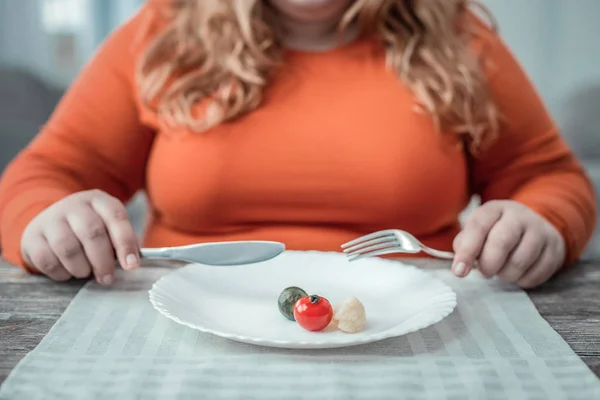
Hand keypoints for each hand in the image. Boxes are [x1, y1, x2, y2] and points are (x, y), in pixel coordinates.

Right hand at [20, 190, 139, 283]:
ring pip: (68, 248)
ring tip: (85, 273)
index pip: (116, 217)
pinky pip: (48, 260)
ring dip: (81, 268)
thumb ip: (122, 242)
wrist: (50, 223)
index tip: (132, 265)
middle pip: (92, 233)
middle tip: (107, 277)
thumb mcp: (108, 228)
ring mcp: (50, 219)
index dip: (125, 243)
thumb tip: (132, 261)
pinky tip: (68, 272)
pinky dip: (62, 273)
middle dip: (103, 261)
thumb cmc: (88, 230)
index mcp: (98, 200)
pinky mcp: (32, 236)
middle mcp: (74, 205)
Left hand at [452, 200, 565, 287]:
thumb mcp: (479, 230)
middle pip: (501, 243)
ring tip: (502, 271)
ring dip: (506, 275)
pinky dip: (523, 280)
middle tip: (485, 272)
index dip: (467, 251)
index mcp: (495, 209)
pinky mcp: (555, 249)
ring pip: (520, 261)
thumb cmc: (498, 232)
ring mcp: (540, 231)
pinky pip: (536, 274)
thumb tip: (462, 262)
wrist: (536, 228)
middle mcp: (519, 216)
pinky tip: (518, 273)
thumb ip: (465, 243)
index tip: (459, 272)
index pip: (478, 227)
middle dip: (488, 265)